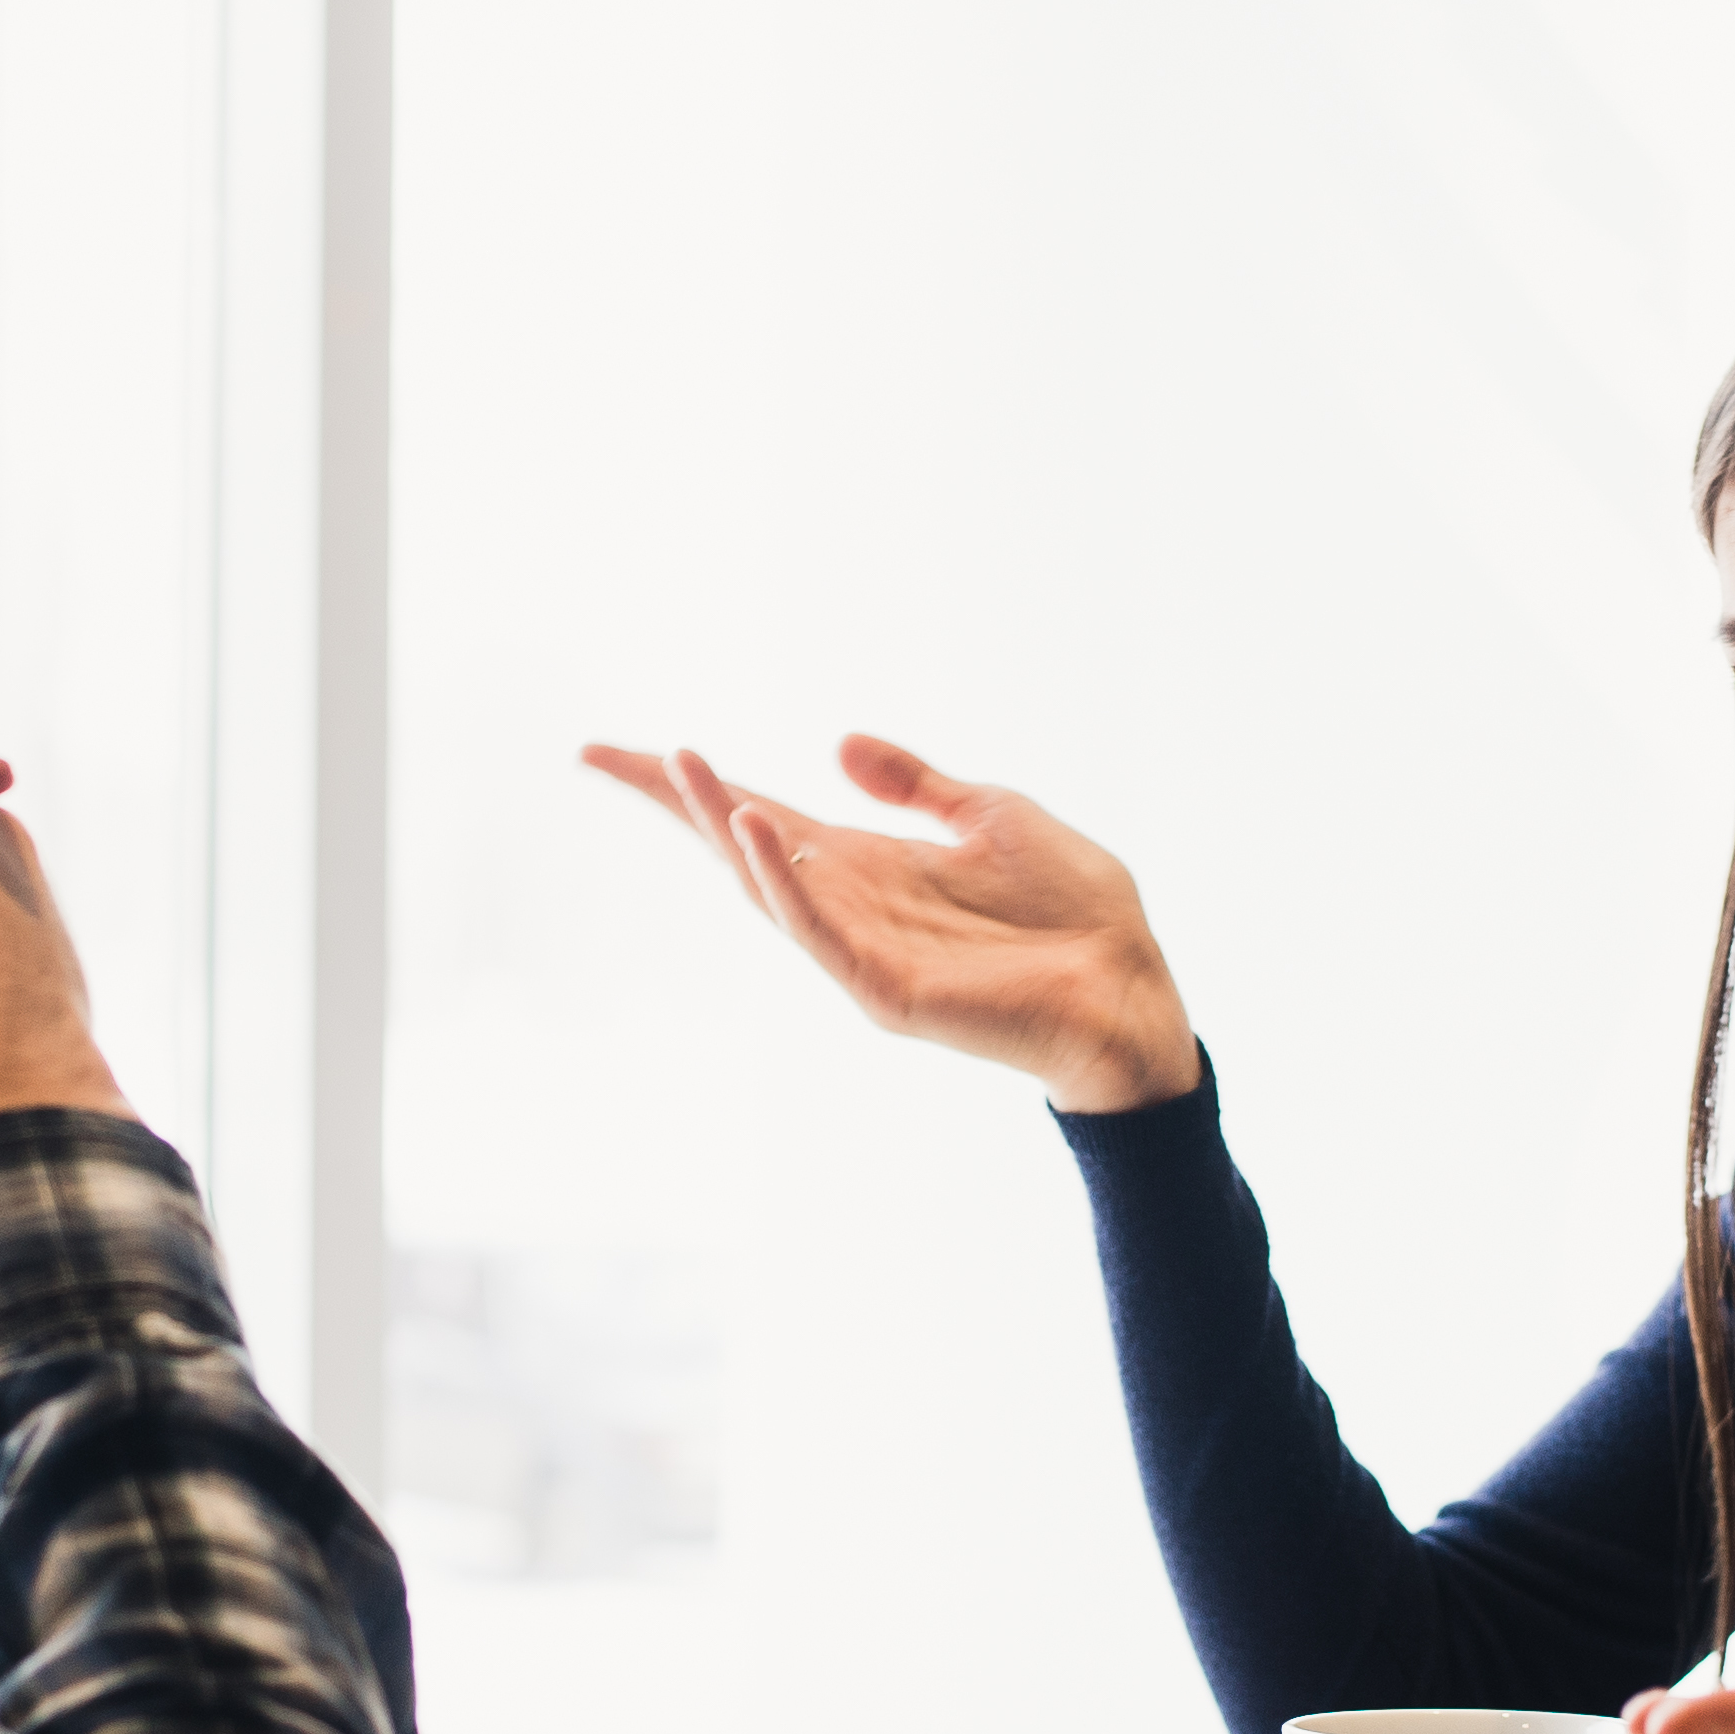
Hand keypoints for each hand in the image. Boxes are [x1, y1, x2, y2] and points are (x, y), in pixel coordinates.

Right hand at [579, 733, 1202, 1112]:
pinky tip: (757, 832)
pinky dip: (784, 885)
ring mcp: (862, 952)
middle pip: (739, 847)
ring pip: (768, 886)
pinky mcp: (889, 990)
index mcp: (869, 866)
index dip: (692, 786)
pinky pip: (821, 934)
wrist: (1134, 990)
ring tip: (679, 766)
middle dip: (675, 803)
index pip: (760, 816)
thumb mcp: (991, 816)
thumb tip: (837, 743)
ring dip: (721, 826)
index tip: (612, 752)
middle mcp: (850, 907)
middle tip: (600, 755)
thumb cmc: (1076, 912)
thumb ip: (915, 785)